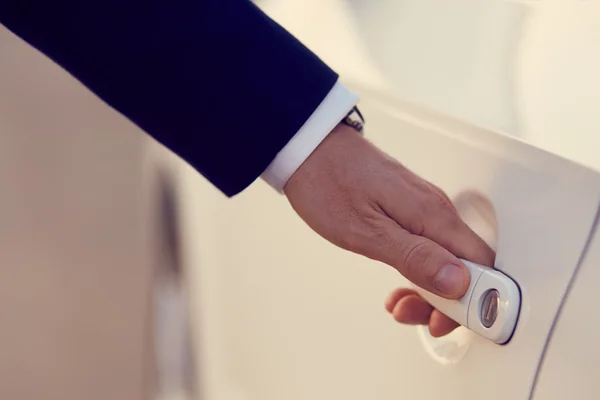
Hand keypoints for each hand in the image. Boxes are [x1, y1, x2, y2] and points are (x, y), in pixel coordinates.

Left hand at [284, 124, 494, 336]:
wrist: (309, 149)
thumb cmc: (328, 183)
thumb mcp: (366, 232)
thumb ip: (415, 257)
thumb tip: (458, 282)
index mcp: (433, 215)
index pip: (481, 265)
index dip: (473, 300)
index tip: (445, 319)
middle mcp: (436, 210)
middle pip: (467, 266)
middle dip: (448, 301)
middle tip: (417, 317)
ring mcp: (423, 209)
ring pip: (446, 259)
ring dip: (430, 290)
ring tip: (400, 304)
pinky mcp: (409, 209)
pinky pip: (429, 246)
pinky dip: (418, 272)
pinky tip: (399, 283)